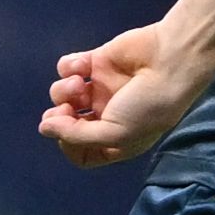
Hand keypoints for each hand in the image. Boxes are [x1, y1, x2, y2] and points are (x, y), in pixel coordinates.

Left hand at [39, 21, 201, 168]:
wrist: (170, 61)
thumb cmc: (149, 105)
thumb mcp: (116, 133)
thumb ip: (76, 135)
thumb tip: (44, 128)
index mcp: (117, 140)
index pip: (81, 153)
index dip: (68, 145)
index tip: (70, 135)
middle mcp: (107, 117)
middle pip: (68, 124)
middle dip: (60, 118)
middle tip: (67, 110)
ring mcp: (101, 89)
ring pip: (63, 95)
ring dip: (63, 91)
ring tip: (79, 84)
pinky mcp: (97, 63)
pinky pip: (68, 68)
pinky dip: (69, 67)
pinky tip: (82, 66)